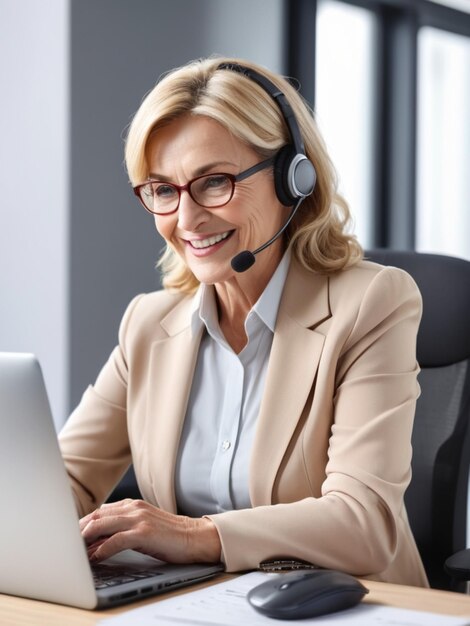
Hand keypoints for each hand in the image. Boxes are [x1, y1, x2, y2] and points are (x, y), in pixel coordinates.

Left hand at [79, 499, 220, 563]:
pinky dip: (103, 549)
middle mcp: (134, 508)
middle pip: (97, 516)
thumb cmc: (168, 535)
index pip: (99, 511)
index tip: (70, 537)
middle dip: (78, 531)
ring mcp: (139, 519)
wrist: (195, 537)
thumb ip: (121, 528)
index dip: (82, 524)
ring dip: (86, 539)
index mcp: (132, 505)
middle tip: (67, 546)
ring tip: (76, 552)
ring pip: (103, 525)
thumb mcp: (142, 527)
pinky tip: (95, 557)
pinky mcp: (145, 533)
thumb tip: (97, 541)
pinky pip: (117, 540)